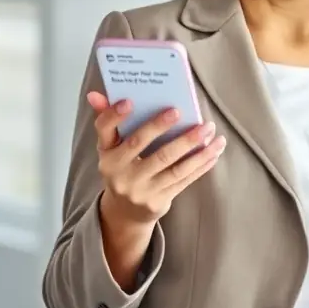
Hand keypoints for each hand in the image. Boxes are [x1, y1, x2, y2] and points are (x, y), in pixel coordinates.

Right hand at [88, 92, 225, 227]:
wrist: (125, 213)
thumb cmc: (122, 169)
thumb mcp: (111, 149)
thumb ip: (108, 121)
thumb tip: (94, 94)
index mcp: (107, 154)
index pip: (106, 131)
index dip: (115, 116)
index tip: (129, 101)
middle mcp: (120, 173)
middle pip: (145, 147)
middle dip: (165, 128)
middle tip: (183, 112)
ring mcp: (140, 189)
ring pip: (172, 166)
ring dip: (195, 148)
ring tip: (211, 131)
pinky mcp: (158, 201)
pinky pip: (184, 180)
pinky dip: (201, 164)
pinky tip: (213, 151)